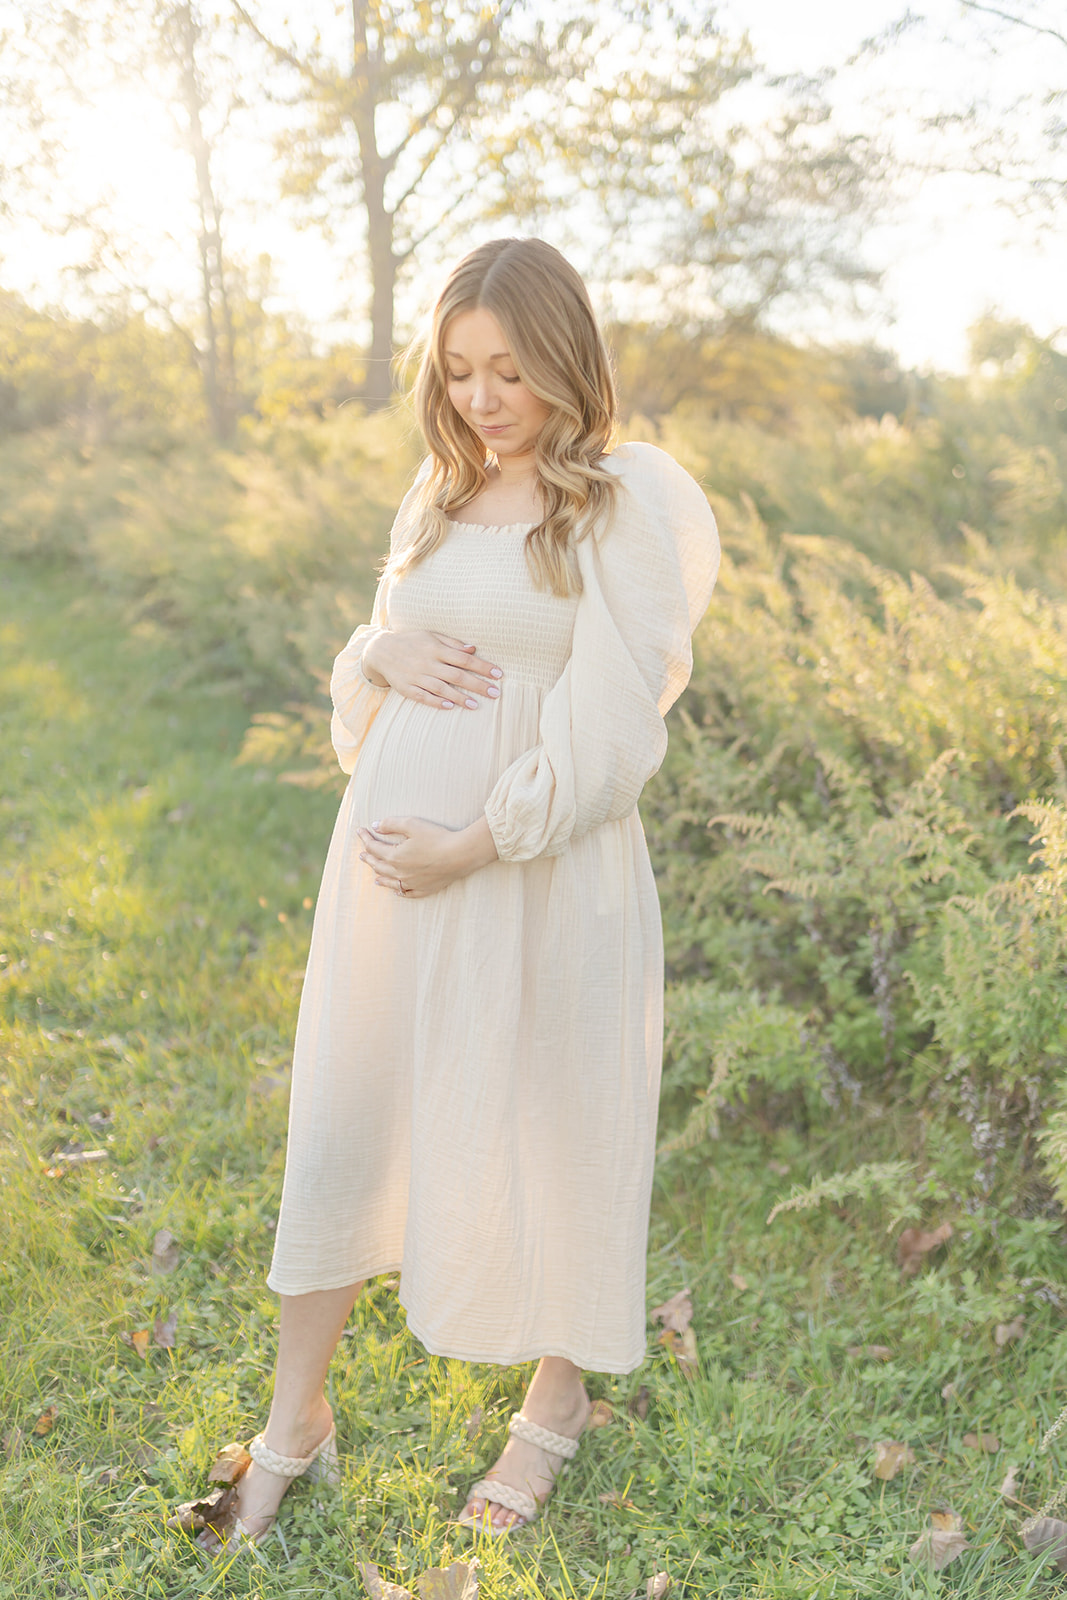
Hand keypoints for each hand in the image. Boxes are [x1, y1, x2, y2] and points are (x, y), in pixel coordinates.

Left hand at [358, 815, 498, 898]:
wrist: (460, 855)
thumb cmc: (437, 837)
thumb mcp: (412, 824)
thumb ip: (391, 824)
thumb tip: (375, 825)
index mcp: (395, 856)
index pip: (373, 847)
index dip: (365, 838)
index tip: (360, 830)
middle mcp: (400, 872)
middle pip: (378, 866)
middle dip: (368, 858)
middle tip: (362, 854)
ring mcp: (412, 883)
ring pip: (390, 882)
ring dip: (380, 877)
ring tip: (374, 877)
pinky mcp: (424, 889)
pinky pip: (407, 893)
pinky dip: (398, 891)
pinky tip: (396, 890)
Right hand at [361, 628, 502, 709]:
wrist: (381, 650)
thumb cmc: (412, 642)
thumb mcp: (431, 636)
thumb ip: (452, 643)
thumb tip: (473, 648)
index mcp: (436, 649)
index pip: (464, 659)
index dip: (482, 666)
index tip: (498, 674)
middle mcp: (427, 663)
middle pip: (456, 676)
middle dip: (477, 685)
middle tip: (495, 693)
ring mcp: (416, 676)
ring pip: (441, 688)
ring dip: (459, 697)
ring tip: (475, 705)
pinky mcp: (407, 688)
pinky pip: (423, 696)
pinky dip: (436, 702)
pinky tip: (449, 707)